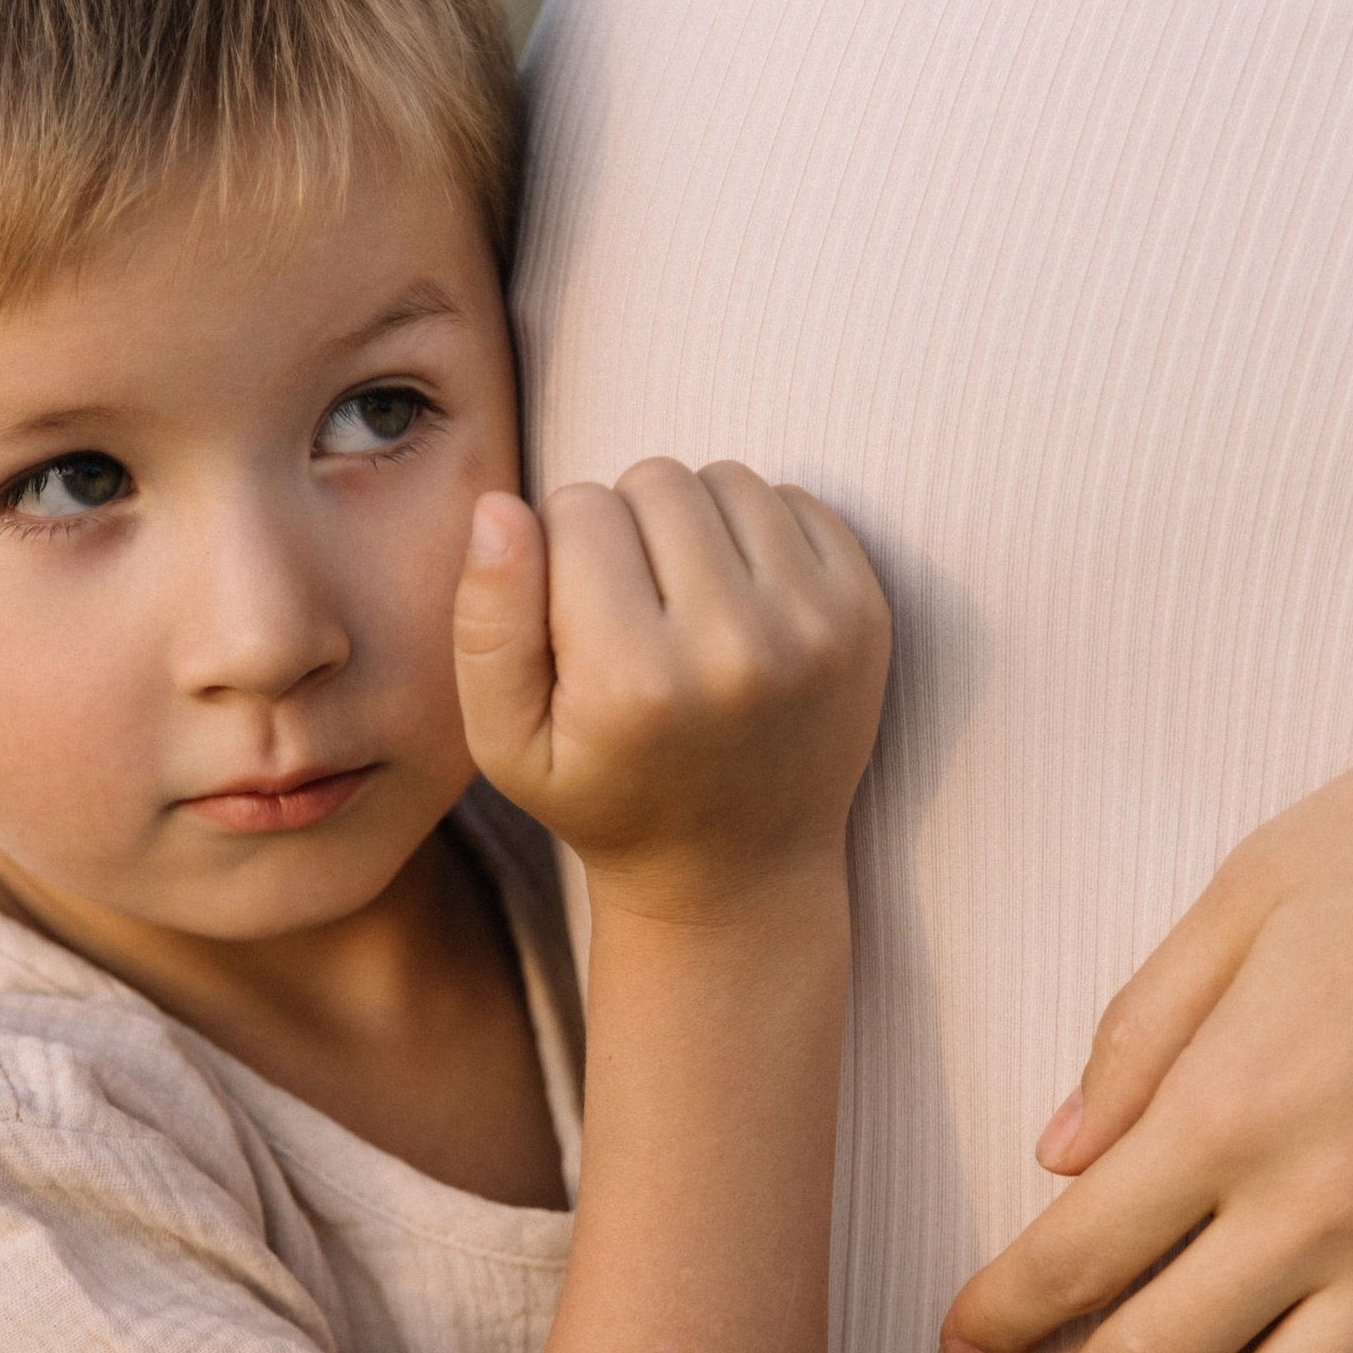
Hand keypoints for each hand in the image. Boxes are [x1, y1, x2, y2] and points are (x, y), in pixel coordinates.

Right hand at [453, 460, 888, 917]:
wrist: (738, 873)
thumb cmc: (605, 797)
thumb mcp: (506, 742)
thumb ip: (486, 623)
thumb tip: (500, 507)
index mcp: (634, 680)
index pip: (577, 509)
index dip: (559, 548)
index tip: (575, 617)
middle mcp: (735, 648)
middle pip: (655, 480)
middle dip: (629, 526)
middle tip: (632, 609)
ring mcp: (815, 627)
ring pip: (727, 479)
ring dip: (695, 522)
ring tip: (684, 601)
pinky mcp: (866, 613)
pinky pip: (796, 499)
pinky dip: (760, 532)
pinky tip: (742, 601)